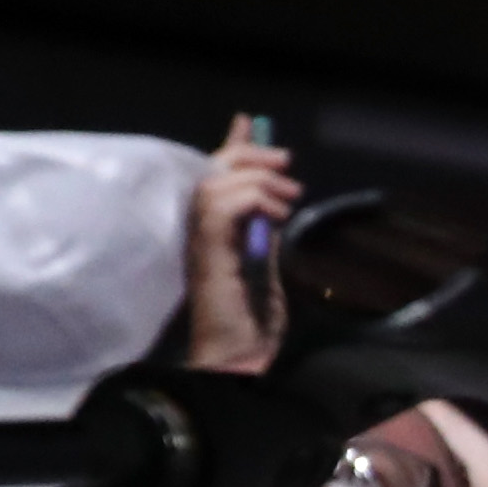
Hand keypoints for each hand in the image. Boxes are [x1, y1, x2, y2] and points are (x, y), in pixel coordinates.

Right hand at [185, 113, 302, 373]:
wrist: (242, 364)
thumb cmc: (254, 329)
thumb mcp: (267, 270)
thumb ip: (264, 236)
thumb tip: (273, 205)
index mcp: (213, 235)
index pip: (217, 179)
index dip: (233, 149)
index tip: (249, 122)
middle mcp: (199, 234)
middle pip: (212, 173)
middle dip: (248, 155)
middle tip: (286, 160)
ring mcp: (198, 244)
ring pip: (214, 186)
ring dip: (256, 178)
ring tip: (289, 194)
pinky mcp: (205, 256)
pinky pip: (219, 210)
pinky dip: (251, 201)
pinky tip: (277, 214)